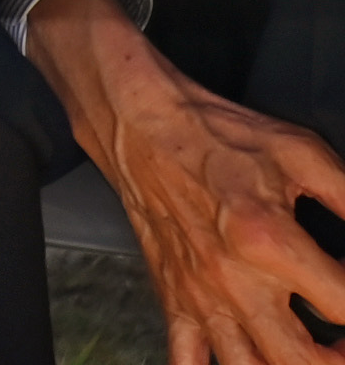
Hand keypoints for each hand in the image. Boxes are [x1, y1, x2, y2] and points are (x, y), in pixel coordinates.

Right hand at [30, 0, 344, 364]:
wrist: (139, 123)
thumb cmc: (215, 135)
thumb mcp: (301, 153)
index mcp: (267, 240)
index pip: (343, 304)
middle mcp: (233, 279)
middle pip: (302, 358)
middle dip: (339, 358)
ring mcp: (200, 295)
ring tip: (311, 353)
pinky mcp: (174, 297)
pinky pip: (187, 359)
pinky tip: (243, 361)